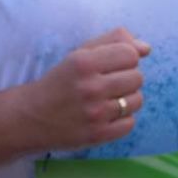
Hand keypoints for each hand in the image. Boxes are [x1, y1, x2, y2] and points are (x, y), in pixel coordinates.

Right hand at [23, 28, 149, 151]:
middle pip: (137, 77)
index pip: (131, 54)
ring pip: (137, 100)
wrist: (31, 117)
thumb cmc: (60, 82)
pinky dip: (122, 119)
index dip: (125, 58)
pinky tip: (106, 115)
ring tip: (108, 99)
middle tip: (107, 83)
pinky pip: (130, 123)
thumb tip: (146, 48)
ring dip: (127, 99)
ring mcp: (95, 114)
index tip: (112, 65)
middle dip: (126, 78)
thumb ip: (112, 42)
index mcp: (84, 62)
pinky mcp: (98, 135)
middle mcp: (90, 87)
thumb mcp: (79, 54)